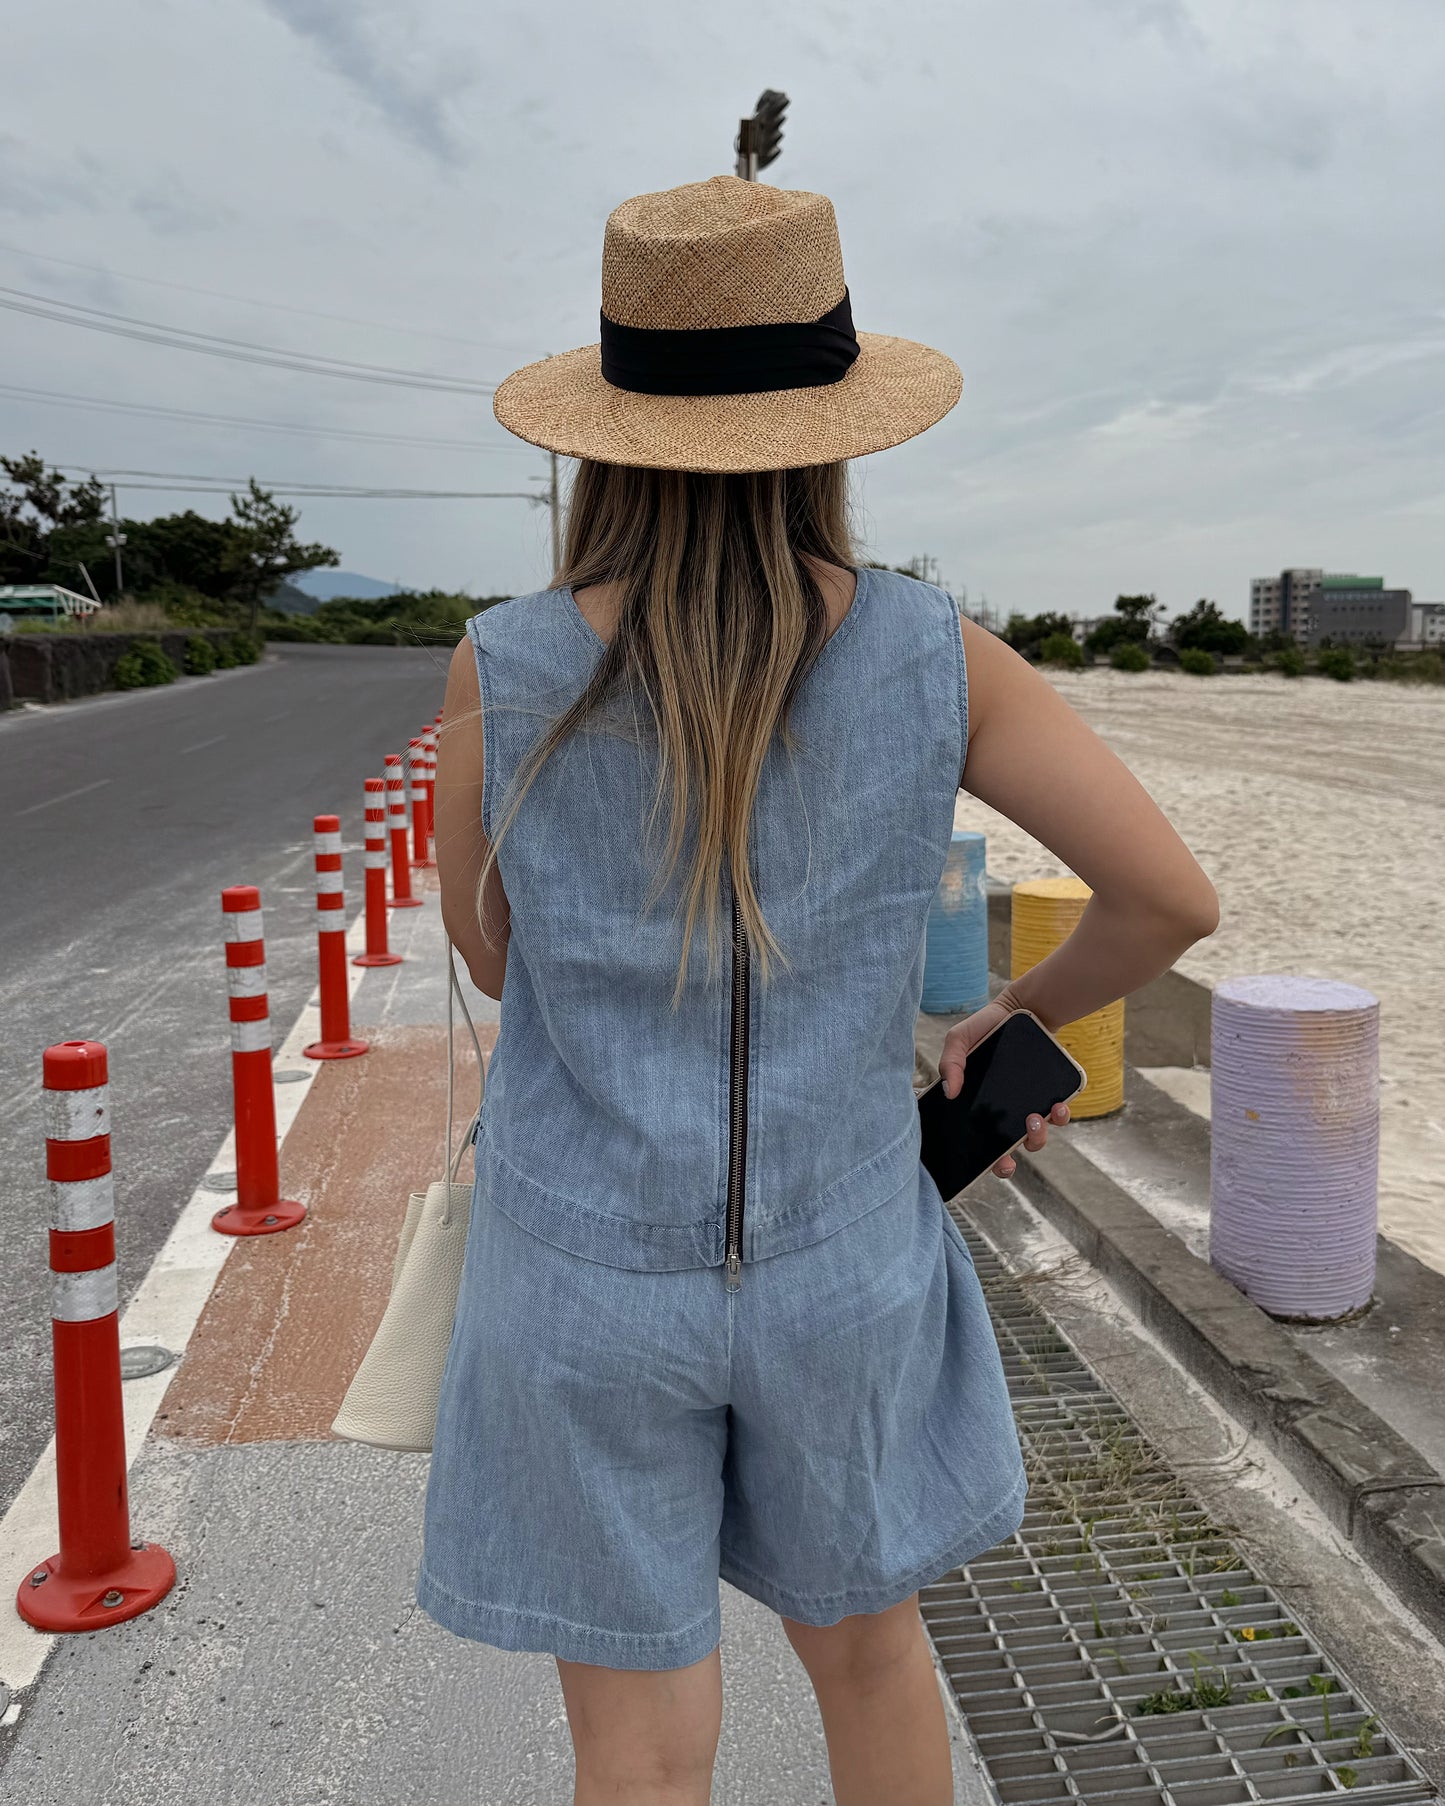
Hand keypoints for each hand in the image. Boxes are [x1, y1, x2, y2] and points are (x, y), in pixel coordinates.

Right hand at [937, 992, 1072, 1178]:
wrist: (1022, 1009)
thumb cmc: (985, 1027)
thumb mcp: (959, 1039)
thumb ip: (951, 1063)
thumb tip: (949, 1093)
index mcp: (979, 1107)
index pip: (976, 1142)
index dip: (977, 1160)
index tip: (979, 1163)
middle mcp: (1004, 1113)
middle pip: (1004, 1151)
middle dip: (1005, 1164)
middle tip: (1007, 1158)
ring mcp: (1028, 1107)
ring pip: (1034, 1138)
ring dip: (1035, 1138)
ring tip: (1033, 1119)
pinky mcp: (1051, 1097)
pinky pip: (1058, 1116)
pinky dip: (1060, 1116)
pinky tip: (1057, 1106)